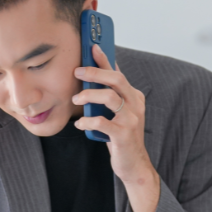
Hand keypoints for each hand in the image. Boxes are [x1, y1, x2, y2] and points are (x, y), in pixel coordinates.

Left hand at [72, 44, 153, 184]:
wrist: (134, 164)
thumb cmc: (121, 137)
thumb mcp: (119, 113)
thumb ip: (111, 95)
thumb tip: (99, 73)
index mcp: (134, 97)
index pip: (118, 73)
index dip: (105, 59)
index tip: (92, 47)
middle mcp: (135, 105)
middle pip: (116, 80)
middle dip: (94, 73)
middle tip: (77, 72)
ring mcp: (131, 119)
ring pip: (109, 97)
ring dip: (88, 96)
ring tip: (76, 100)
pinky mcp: (123, 135)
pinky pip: (102, 122)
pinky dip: (88, 121)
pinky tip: (80, 124)